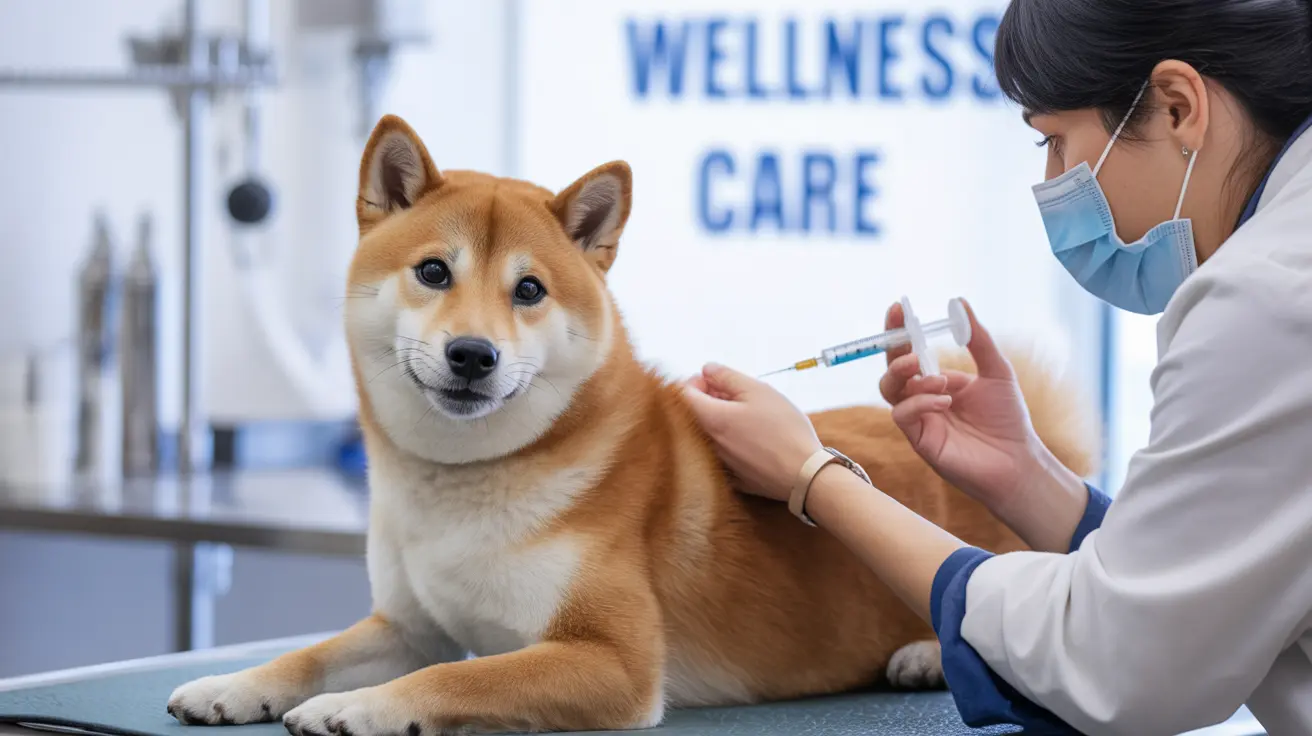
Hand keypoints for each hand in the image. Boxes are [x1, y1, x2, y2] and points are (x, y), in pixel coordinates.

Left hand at [681, 363, 822, 502]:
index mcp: (712, 419)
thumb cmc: (784, 428)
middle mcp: (709, 444)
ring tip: (748, 413)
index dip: (696, 382)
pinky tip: (753, 438)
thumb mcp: (758, 391)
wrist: (804, 474)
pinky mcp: (734, 478)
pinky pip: (724, 453)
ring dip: (721, 419)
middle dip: (709, 398)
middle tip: (735, 393)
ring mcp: (720, 463)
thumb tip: (707, 369)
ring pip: (710, 434)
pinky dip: (732, 441)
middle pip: (695, 415)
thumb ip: (727, 377)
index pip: (683, 395)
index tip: (715, 379)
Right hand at [879, 300, 1074, 519]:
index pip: (911, 351)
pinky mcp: (919, 439)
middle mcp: (923, 398)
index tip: (898, 308)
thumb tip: (960, 303)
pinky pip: (903, 414)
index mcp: (937, 380)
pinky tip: (946, 403)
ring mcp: (919, 419)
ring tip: (939, 378)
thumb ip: (978, 338)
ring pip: (889, 390)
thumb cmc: (1008, 419)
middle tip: (908, 342)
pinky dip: (920, 402)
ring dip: (906, 377)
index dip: (900, 330)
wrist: (1018, 460)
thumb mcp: (997, 370)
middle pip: (892, 369)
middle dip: (894, 351)